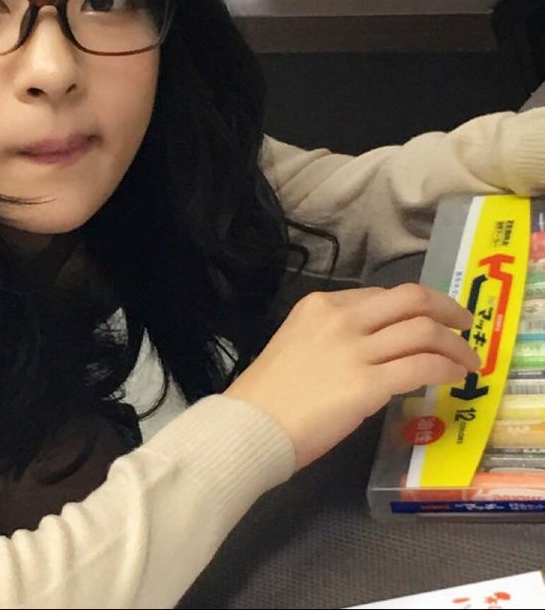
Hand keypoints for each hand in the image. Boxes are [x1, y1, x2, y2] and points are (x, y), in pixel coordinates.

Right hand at [224, 284, 478, 469]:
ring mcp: (355, 349)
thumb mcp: (298, 342)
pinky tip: (454, 377)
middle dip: (447, 309)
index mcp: (320, 304)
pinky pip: (422, 367)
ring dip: (456, 345)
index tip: (428, 321)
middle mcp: (340, 318)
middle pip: (411, 299)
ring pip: (424, 331)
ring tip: (467, 360)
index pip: (381, 294)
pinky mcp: (368, 384)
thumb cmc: (270, 393)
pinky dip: (447, 369)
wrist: (251, 424)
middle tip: (464, 324)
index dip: (413, 307)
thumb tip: (375, 347)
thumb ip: (334, 335)